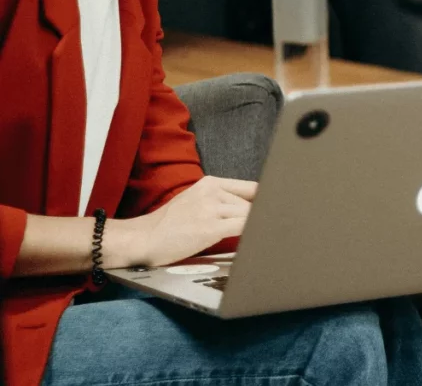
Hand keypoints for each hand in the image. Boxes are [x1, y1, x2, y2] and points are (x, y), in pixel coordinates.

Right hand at [130, 176, 256, 266]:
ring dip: (251, 228)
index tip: (277, 208)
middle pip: (252, 204)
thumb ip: (223, 200)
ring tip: (249, 239)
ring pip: (249, 215)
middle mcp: (212, 191)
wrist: (142, 239)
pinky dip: (251, 234)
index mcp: (210, 183)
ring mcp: (211, 208)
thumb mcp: (196, 200)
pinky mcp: (210, 227)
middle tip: (263, 229)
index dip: (266, 200)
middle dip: (256, 219)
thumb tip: (256, 206)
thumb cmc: (170, 224)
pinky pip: (243, 227)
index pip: (251, 187)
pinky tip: (252, 241)